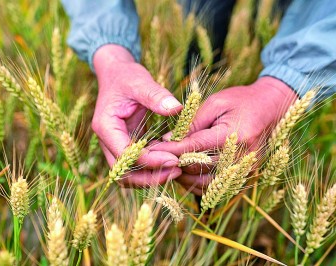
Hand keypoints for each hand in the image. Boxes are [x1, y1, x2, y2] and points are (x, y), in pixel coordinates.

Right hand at [92, 44, 182, 186]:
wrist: (116, 74)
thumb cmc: (126, 77)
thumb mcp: (140, 81)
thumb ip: (156, 95)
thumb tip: (177, 108)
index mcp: (106, 126)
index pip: (125, 155)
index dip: (149, 161)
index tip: (174, 159)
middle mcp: (107, 141)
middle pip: (123, 172)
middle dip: (149, 176)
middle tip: (177, 170)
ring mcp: (114, 145)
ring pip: (129, 174)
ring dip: (150, 176)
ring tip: (176, 170)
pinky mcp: (125, 145)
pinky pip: (136, 165)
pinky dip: (152, 168)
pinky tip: (171, 161)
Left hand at [151, 77, 296, 194]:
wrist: (271, 108)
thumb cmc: (241, 100)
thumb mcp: (215, 103)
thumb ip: (193, 123)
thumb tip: (168, 140)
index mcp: (233, 135)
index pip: (193, 147)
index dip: (169, 150)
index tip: (150, 149)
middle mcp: (240, 157)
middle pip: (197, 168)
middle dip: (172, 163)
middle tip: (154, 158)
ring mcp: (244, 170)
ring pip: (204, 184)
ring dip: (183, 177)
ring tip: (168, 165)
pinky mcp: (244, 177)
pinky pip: (216, 188)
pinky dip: (197, 183)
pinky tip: (185, 173)